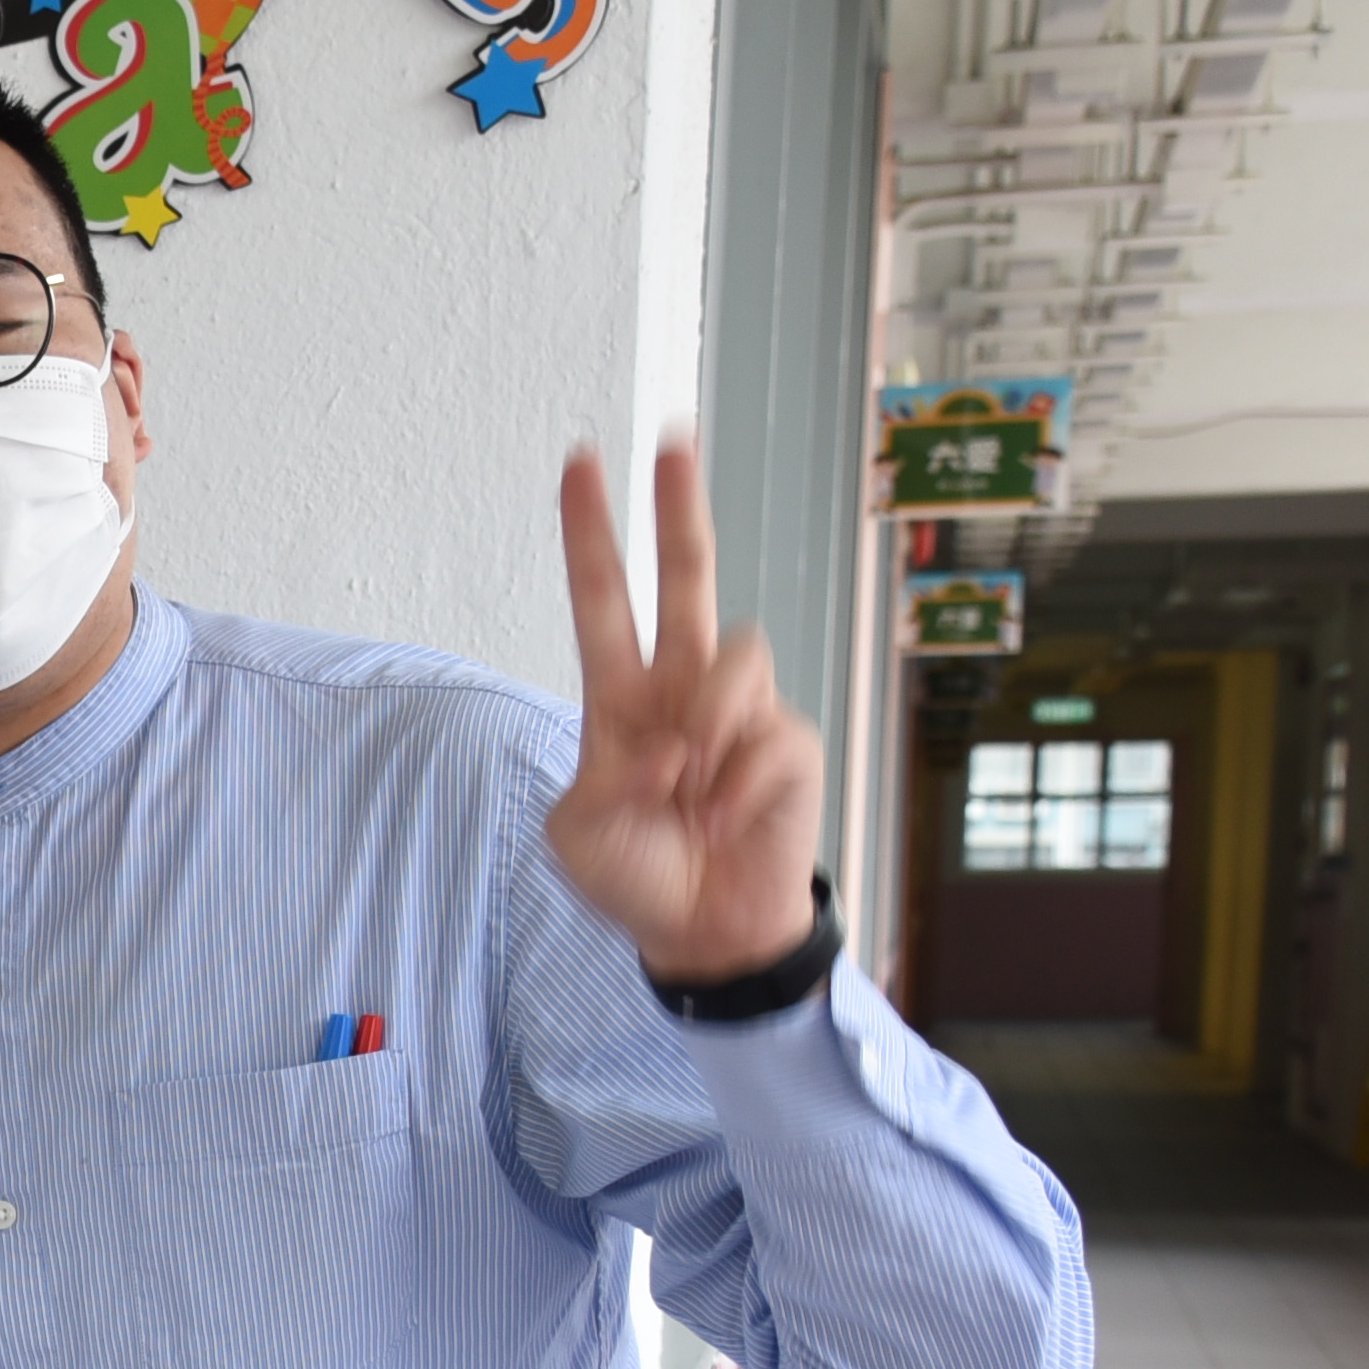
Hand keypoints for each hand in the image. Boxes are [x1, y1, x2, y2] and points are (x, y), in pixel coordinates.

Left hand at [544, 437, 826, 982]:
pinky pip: (763, 737)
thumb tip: (673, 745)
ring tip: (690, 796)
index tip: (580, 464)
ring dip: (706, 728)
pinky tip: (724, 822)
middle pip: (688, 578)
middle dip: (680, 508)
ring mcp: (740, 712)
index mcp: (621, 697)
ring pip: (735, 656)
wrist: (701, 930)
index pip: (604, 599)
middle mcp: (683, 688)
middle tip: (672, 437)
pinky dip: (733, 787)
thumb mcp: (580, 832)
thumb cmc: (637, 875)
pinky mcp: (788, 743)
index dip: (591, 534)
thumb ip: (606, 780)